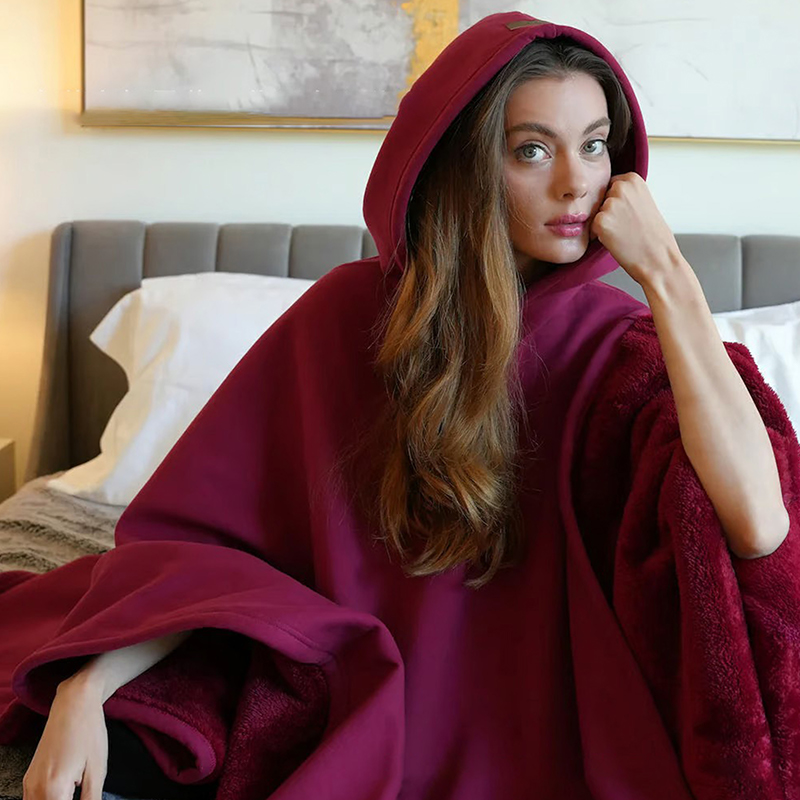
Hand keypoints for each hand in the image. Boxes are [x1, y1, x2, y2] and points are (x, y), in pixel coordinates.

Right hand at [22, 680, 108, 799]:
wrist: (74, 703)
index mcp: (52, 790)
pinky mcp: (30, 778)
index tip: (87, 797)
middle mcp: (34, 790)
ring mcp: (29, 784)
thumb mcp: (97, 772)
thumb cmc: (88, 732)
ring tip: (76, 789)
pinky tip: (67, 792)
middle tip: (83, 793)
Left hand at [589, 172, 681, 286]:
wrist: (658, 258)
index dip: (616, 203)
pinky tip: (616, 240)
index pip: (609, 186)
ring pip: (595, 213)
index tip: (628, 214)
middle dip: (607, 212)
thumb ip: (626, 194)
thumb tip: (607, 194)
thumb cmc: (654, 235)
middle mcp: (620, 187)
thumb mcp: (644, 202)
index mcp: (632, 179)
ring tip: (623, 233)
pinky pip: (591, 227)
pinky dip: (598, 236)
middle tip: (626, 226)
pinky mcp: (600, 221)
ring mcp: (610, 204)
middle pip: (600, 199)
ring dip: (604, 224)